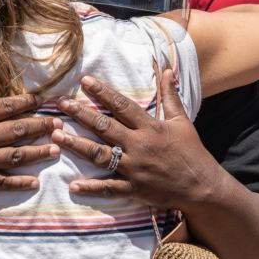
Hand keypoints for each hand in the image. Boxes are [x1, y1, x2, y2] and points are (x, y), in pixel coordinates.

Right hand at [0, 53, 61, 193]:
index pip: (5, 106)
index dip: (26, 102)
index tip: (42, 100)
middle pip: (17, 130)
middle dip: (40, 126)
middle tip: (58, 124)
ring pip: (15, 156)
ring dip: (37, 152)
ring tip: (56, 149)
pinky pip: (1, 182)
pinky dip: (19, 182)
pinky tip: (34, 181)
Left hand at [52, 71, 223, 209]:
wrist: (203, 187)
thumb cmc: (192, 152)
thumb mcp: (182, 121)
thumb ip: (170, 96)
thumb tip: (166, 70)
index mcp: (150, 127)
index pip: (122, 105)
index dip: (103, 92)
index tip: (85, 81)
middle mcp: (139, 145)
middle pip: (105, 127)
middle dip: (81, 114)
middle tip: (61, 104)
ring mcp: (135, 168)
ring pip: (100, 154)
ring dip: (77, 145)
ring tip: (56, 136)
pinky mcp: (134, 188)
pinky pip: (109, 188)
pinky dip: (91, 187)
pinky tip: (73, 184)